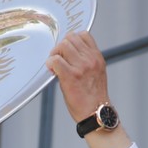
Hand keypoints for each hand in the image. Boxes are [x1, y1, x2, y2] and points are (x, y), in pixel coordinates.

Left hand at [47, 31, 130, 147]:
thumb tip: (68, 53)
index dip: (71, 40)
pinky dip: (50, 63)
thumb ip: (86, 60)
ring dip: (55, 54)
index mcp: (97, 57)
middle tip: (57, 59)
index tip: (67, 51)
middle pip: (70, 38)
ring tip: (55, 66)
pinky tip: (52, 70)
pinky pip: (56, 60)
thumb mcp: (96, 73)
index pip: (83, 35)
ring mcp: (81, 67)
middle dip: (61, 47)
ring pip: (62, 46)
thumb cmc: (94, 97)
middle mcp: (90, 59)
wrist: (96, 113)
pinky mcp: (71, 76)